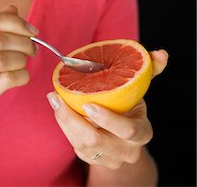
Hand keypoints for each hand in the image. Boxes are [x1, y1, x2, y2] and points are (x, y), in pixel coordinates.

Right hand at [0, 5, 37, 149]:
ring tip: (23, 63)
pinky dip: (21, 76)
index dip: (15, 21)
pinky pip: (5, 80)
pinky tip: (21, 77)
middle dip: (23, 41)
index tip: (31, 29)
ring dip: (22, 59)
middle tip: (31, 48)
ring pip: (2, 58)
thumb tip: (12, 9)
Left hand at [47, 49, 167, 169]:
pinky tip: (58, 108)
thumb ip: (149, 70)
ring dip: (64, 121)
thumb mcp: (139, 89)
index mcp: (142, 132)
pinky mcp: (94, 161)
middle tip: (59, 98)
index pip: (127, 130)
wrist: (126, 136)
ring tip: (54, 98)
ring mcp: (110, 159)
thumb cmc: (130, 105)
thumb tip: (161, 53)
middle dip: (74, 120)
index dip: (108, 119)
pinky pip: (75, 146)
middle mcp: (127, 150)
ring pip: (82, 145)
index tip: (88, 104)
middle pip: (97, 140)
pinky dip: (64, 127)